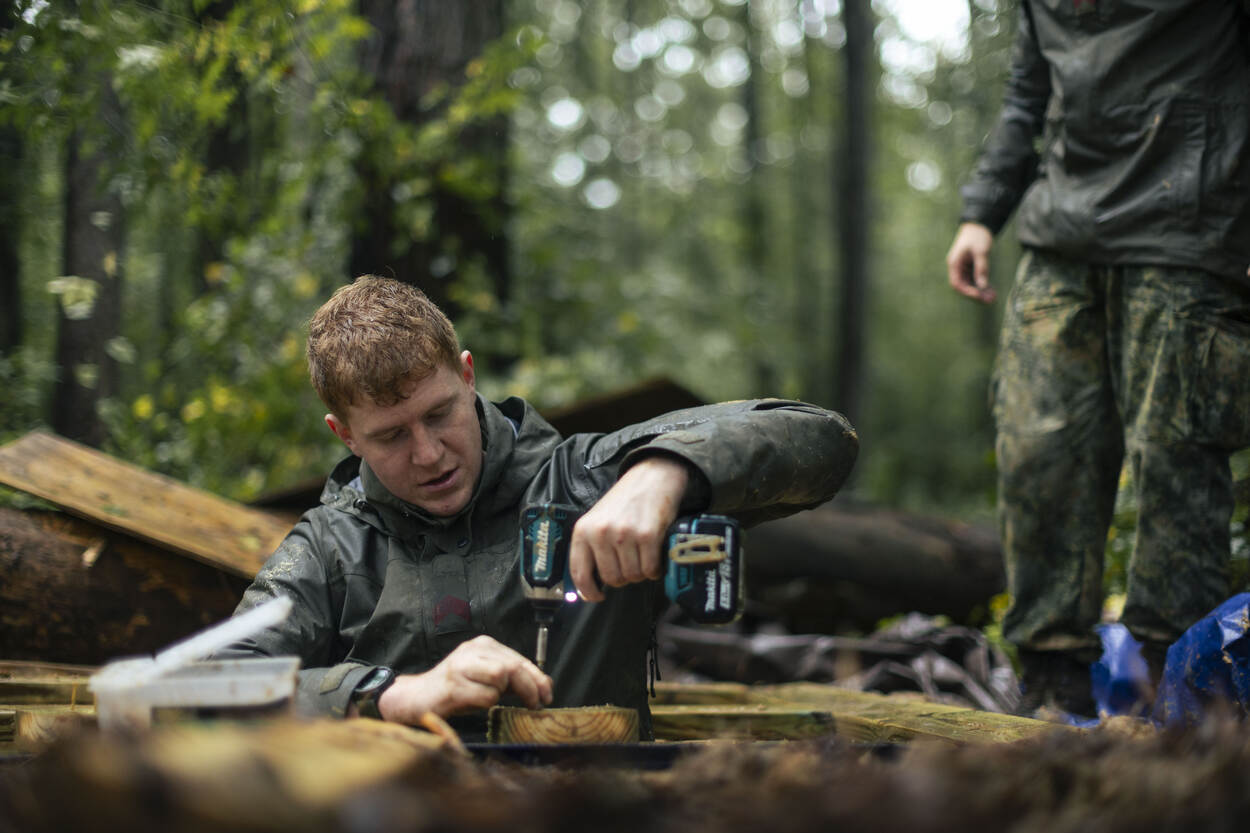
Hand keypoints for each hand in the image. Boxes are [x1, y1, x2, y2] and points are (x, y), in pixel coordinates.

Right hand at [371, 635, 552, 722]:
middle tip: (537, 704)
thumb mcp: (486, 678)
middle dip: (530, 687)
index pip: (519, 659)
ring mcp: (462, 666)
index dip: (537, 678)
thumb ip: (512, 680)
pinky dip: (487, 704)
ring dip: (504, 694)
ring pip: (501, 677)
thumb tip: (544, 686)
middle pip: (514, 666)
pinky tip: (475, 703)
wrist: (417, 697)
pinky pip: (486, 696)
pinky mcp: (454, 685)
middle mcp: (473, 650)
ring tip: (493, 700)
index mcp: (483, 645)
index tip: (547, 694)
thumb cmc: (456, 689)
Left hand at [569, 456, 689, 601]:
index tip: (596, 596)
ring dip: (640, 573)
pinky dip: (655, 569)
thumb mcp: (598, 520)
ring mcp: (624, 534)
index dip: (588, 592)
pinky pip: (650, 569)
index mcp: (583, 530)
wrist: (651, 478)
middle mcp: (601, 533)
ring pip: (632, 576)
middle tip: (629, 565)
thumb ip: (591, 547)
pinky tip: (654, 557)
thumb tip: (589, 583)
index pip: (579, 573)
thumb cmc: (624, 501)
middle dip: (623, 578)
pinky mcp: (647, 536)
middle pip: (612, 579)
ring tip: (642, 557)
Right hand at [946, 222, 996, 303]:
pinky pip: (975, 279)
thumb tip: (982, 285)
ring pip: (970, 283)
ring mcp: (964, 267)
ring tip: (993, 296)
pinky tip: (991, 289)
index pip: (957, 283)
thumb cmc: (977, 236)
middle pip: (964, 285)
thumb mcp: (981, 252)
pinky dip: (982, 284)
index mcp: (954, 263)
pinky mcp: (971, 266)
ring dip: (980, 290)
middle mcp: (957, 267)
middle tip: (989, 300)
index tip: (979, 295)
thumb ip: (981, 269)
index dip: (967, 291)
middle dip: (976, 293)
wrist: (979, 224)